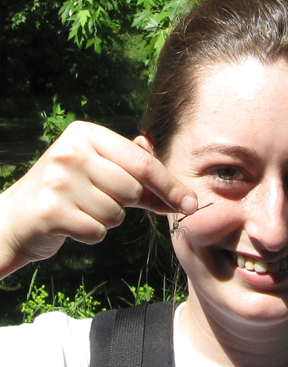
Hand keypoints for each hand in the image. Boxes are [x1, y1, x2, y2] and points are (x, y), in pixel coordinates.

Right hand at [0, 121, 196, 278]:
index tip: (191, 204)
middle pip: (132, 188)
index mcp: (87, 134)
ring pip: (116, 213)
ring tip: (80, 208)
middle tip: (101, 199)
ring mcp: (57, 180)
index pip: (143, 162)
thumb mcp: (100, 171)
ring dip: (106, 218)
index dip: (170, 185)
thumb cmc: (68, 192)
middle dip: (127, 203)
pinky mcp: (50, 211)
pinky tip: (71, 222)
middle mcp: (70, 151)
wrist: (16, 217)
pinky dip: (91, 233)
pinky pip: (97, 231)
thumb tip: (180, 186)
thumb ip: (137, 171)